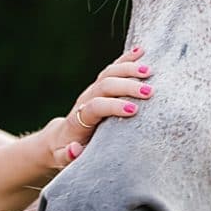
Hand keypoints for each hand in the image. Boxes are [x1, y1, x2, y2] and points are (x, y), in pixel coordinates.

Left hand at [39, 45, 150, 169]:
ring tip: (149, 71)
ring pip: (109, 73)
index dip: (113, 106)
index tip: (133, 110)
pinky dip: (126, 59)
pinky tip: (141, 51)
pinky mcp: (100, 86)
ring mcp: (93, 90)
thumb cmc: (67, 151)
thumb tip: (75, 149)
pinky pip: (112, 69)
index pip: (96, 106)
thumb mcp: (64, 158)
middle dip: (127, 86)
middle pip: (105, 85)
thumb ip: (69, 155)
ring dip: (129, 69)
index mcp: (79, 119)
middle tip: (149, 91)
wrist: (61, 138)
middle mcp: (86, 100)